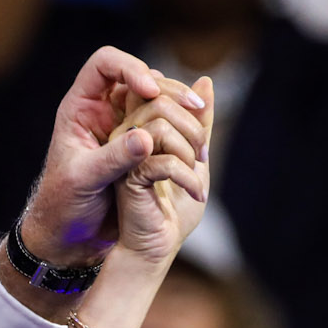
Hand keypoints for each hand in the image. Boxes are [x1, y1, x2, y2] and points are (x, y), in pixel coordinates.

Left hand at [19, 47, 210, 267]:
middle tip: (194, 107)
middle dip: (169, 88)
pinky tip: (198, 141)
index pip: (106, 64)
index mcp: (81, 107)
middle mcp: (104, 109)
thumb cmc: (64, 205)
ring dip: (183, 109)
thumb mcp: (84, 180)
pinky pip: (168, 125)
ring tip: (201, 124)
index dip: (130, 68)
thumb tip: (147, 138)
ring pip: (159, 99)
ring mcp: (124, 125)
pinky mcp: (140, 144)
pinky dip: (184, 129)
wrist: (68, 232)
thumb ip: (113, 158)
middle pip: (142, 77)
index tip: (150, 91)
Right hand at [109, 76, 213, 266]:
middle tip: (204, 157)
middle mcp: (126, 135)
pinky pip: (162, 160)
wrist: (159, 245)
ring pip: (158, 127)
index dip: (186, 103)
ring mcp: (122, 155)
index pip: (160, 92)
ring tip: (198, 175)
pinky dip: (187, 176)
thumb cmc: (174, 206)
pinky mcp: (126, 178)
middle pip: (159, 102)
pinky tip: (196, 193)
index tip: (204, 138)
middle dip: (192, 127)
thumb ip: (200, 122)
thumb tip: (205, 81)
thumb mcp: (195, 157)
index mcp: (139, 126)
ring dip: (189, 150)